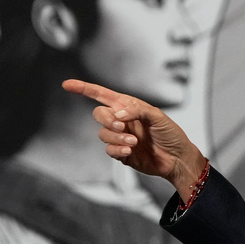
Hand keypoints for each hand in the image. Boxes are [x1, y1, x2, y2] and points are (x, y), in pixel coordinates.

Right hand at [62, 79, 206, 194]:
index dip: (84, 89)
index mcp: (129, 107)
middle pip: (98, 114)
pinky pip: (109, 150)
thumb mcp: (158, 116)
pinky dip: (117, 149)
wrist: (177, 158)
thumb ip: (137, 110)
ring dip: (116, 137)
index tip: (66, 84)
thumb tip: (117, 114)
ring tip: (134, 141)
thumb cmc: (171, 134)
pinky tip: (130, 150)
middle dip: (106, 119)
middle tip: (122, 125)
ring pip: (102, 134)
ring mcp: (120, 137)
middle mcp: (122, 121)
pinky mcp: (121, 153)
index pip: (102, 95)